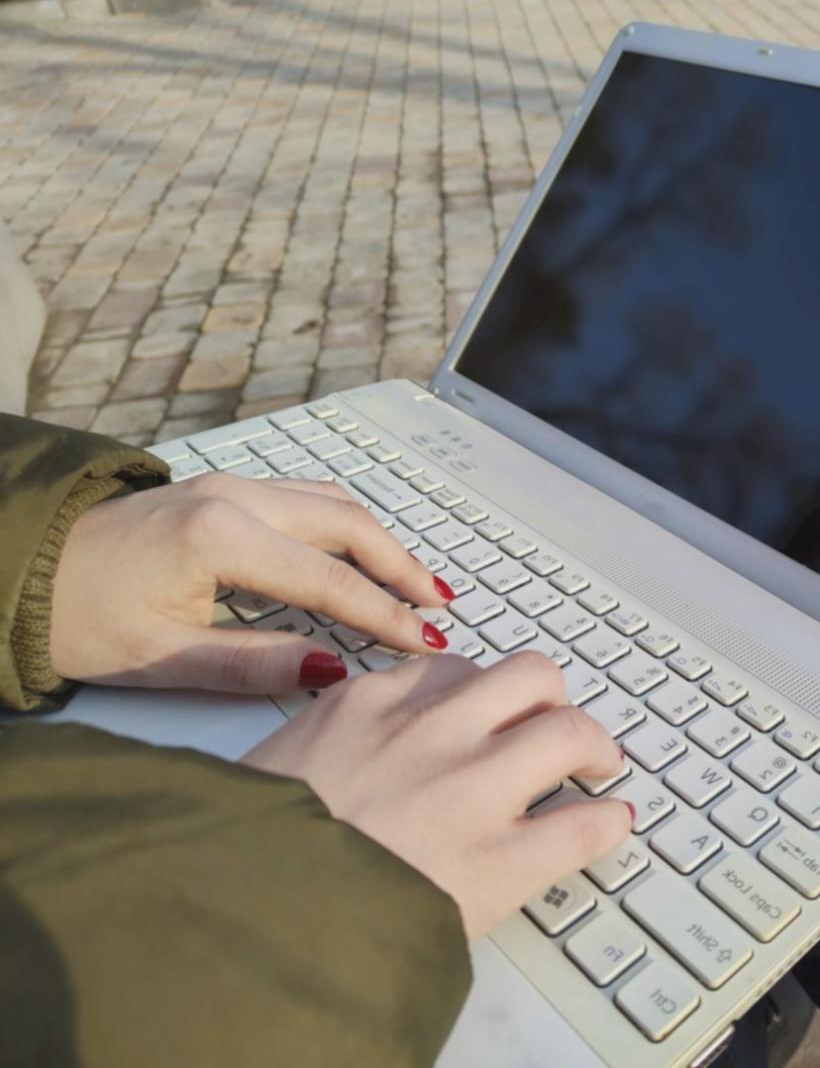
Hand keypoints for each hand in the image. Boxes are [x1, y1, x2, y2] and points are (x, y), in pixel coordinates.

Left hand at [51, 472, 452, 692]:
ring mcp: (227, 485)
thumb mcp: (166, 658)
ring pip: (331, 502)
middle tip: (440, 606)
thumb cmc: (76, 616)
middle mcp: (232, 497)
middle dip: (401, 567)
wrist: (20, 570)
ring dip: (379, 541)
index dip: (384, 616)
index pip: (329, 580)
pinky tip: (361, 553)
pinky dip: (346, 525)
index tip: (425, 644)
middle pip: (347, 523)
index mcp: (220, 537)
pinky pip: (305, 497)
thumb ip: (258, 664)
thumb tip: (332, 670)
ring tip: (414, 582)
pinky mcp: (220, 490)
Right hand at [242, 652, 633, 939]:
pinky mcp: (498, 862)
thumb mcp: (278, 763)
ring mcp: (470, 791)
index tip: (495, 715)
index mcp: (370, 704)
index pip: (453, 670)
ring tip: (598, 765)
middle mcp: (430, 731)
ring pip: (567, 731)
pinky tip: (612, 823)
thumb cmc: (246, 850)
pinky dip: (606, 822)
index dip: (484, 694)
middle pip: (528, 678)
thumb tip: (356, 753)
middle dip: (551, 700)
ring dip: (592, 745)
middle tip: (558, 728)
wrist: (239, 913)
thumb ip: (332, 742)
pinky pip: (580, 825)